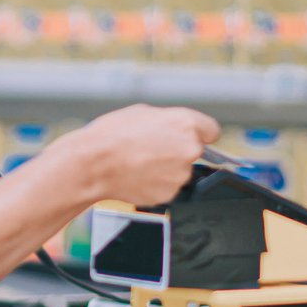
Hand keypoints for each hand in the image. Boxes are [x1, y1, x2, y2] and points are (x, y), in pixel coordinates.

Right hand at [56, 104, 220, 206]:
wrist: (95, 165)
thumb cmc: (112, 135)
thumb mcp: (142, 112)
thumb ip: (167, 120)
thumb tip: (174, 128)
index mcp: (186, 123)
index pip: (211, 131)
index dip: (198, 134)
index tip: (188, 137)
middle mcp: (190, 149)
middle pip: (195, 151)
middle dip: (178, 151)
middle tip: (153, 149)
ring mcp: (181, 174)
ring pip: (180, 171)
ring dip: (166, 169)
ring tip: (140, 162)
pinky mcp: (170, 193)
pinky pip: (168, 187)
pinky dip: (156, 184)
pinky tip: (138, 175)